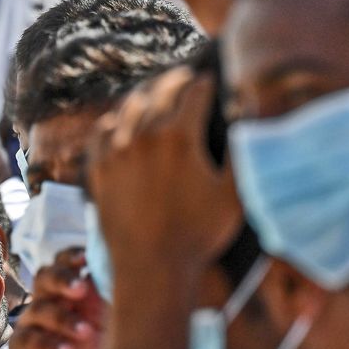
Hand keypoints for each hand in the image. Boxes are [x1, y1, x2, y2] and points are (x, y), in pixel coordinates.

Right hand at [9, 250, 105, 348]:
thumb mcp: (105, 326)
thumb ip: (104, 299)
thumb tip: (109, 272)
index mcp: (69, 289)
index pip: (64, 263)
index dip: (72, 257)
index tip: (86, 257)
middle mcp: (47, 300)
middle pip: (45, 277)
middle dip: (63, 279)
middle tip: (81, 289)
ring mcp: (31, 323)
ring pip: (39, 308)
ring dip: (63, 319)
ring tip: (85, 333)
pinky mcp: (20, 348)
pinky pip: (29, 340)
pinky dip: (49, 345)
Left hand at [88, 67, 241, 278]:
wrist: (151, 269)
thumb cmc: (199, 236)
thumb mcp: (234, 197)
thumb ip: (243, 155)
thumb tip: (249, 118)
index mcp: (179, 137)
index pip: (195, 92)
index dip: (205, 83)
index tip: (210, 80)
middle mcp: (143, 136)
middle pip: (160, 92)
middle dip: (176, 81)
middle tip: (185, 78)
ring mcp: (116, 152)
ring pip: (129, 107)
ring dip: (145, 96)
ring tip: (155, 94)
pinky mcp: (99, 171)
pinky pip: (101, 133)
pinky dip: (114, 121)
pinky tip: (119, 123)